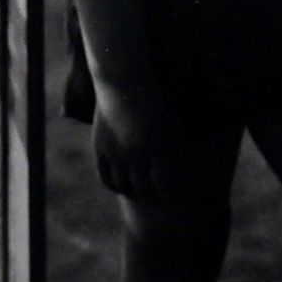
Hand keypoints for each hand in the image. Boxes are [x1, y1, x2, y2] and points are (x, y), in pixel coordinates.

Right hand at [92, 74, 172, 204]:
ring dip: (132, 193)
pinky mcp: (100, 148)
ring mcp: (116, 152)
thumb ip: (175, 149)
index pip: (163, 184)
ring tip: (139, 194)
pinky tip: (121, 186)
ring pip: (123, 187)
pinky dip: (114, 186)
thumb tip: (180, 174)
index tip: (170, 198)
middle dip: (151, 199)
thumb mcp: (170, 123)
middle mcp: (136, 153)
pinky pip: (105, 178)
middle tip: (156, 201)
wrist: (124, 80)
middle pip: (143, 190)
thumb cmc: (154, 100)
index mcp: (158, 146)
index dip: (167, 195)